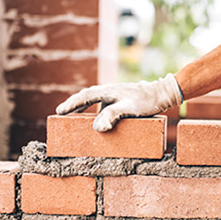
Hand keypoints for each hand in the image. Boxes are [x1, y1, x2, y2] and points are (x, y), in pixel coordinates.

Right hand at [56, 73, 182, 131]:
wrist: (161, 94)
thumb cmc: (145, 101)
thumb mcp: (128, 109)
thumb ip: (112, 116)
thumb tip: (97, 128)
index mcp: (107, 91)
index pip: (84, 96)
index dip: (71, 104)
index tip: (59, 112)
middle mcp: (109, 91)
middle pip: (86, 96)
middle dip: (74, 105)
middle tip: (61, 113)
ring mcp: (114, 95)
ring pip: (94, 100)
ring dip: (84, 108)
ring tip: (74, 117)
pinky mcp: (120, 100)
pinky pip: (103, 105)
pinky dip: (96, 111)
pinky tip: (98, 120)